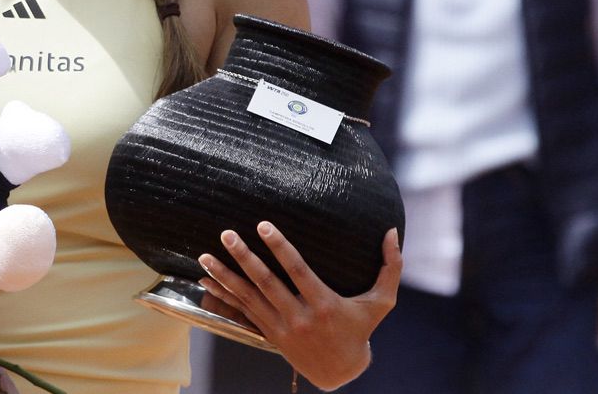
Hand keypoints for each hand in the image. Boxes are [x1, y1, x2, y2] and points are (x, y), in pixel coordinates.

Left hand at [197, 222, 400, 390]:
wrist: (342, 372)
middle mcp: (300, 317)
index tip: (263, 226)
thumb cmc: (361, 330)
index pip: (298, 271)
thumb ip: (390, 267)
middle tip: (226, 234)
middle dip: (244, 257)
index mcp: (324, 304)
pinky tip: (204, 283)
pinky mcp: (270, 335)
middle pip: (267, 283)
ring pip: (248, 299)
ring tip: (205, 256)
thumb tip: (393, 232)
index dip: (280, 248)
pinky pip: (241, 314)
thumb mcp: (382, 303)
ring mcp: (282, 328)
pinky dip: (222, 298)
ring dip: (224, 276)